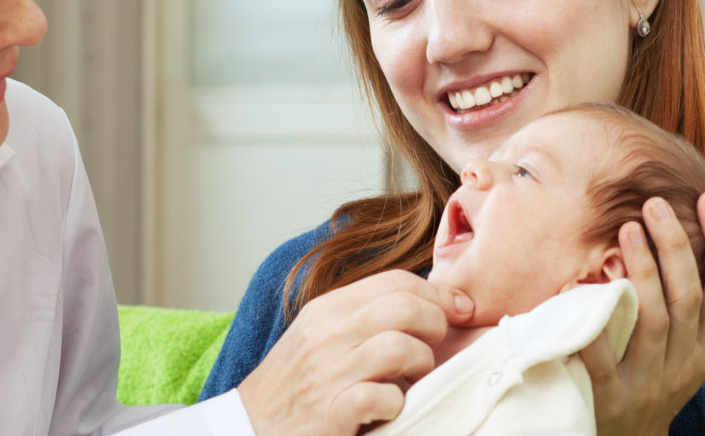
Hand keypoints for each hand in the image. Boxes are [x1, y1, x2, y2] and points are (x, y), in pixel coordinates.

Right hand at [236, 270, 475, 435]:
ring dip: (421, 365)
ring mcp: (326, 375)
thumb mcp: (319, 337)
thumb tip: (425, 303)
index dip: (438, 293)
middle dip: (436, 326)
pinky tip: (392, 408)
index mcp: (326, 310)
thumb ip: (361, 317)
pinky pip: (381, 397)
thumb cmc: (292, 386)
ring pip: (400, 347)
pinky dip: (396, 403)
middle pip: (404, 308)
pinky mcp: (329, 413)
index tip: (458, 309)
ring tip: (414, 380)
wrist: (246, 428)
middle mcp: (326, 336)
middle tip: (436, 349)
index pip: (395, 281)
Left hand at [581, 192, 704, 435]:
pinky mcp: (612, 398)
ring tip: (627, 229)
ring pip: (653, 320)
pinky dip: (592, 324)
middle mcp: (685, 363)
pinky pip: (602, 356)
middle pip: (688, 297)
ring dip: (642, 271)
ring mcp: (650, 382)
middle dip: (675, 246)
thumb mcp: (695, 354)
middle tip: (655, 204)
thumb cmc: (661, 384)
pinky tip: (578, 289)